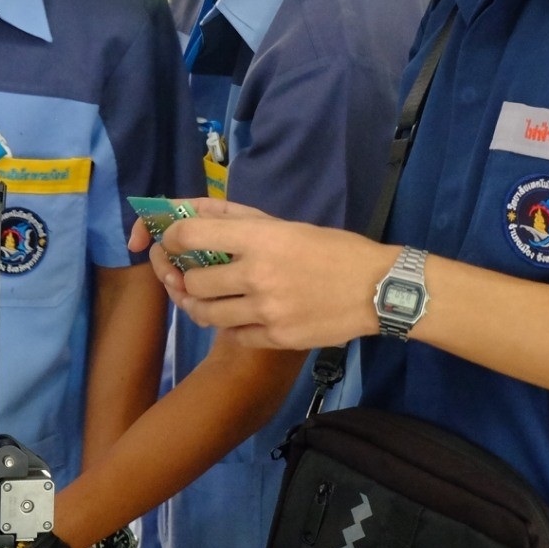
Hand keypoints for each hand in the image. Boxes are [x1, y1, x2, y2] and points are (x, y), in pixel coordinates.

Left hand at [156, 200, 396, 349]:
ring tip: (202, 296)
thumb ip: (237, 217)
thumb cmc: (333, 250)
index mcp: (260, 239)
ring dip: (198, 304)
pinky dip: (228, 325)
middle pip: (193, 281)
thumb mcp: (286, 224)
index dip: (171, 237)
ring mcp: (266, 311)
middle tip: (187, 273)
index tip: (170, 240)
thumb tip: (192, 209)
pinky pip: (233, 335)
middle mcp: (257, 275)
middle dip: (184, 276)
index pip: (191, 234)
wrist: (378, 289)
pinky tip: (236, 315)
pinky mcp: (276, 338)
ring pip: (206, 313)